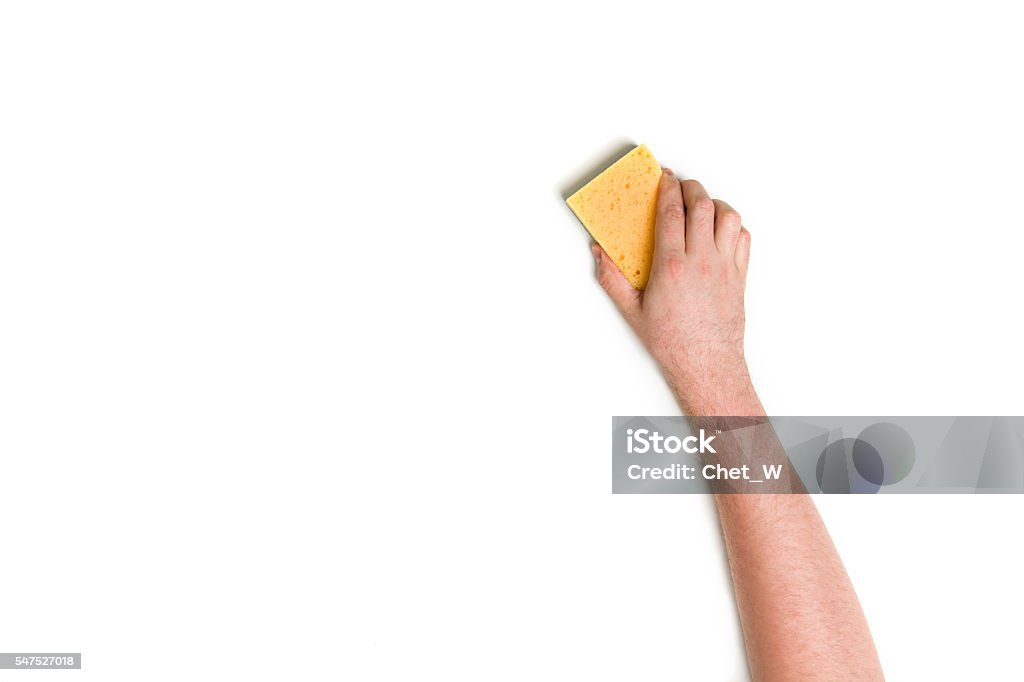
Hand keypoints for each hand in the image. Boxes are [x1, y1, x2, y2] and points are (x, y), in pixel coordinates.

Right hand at [593, 169, 755, 413]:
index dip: (667, 188)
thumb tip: (600, 255)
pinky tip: (721, 229)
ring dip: (716, 203)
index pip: (671, 212)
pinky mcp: (740, 276)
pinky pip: (743, 237)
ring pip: (728, 216)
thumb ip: (612, 279)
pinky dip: (734, 225)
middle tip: (682, 185)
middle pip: (702, 205)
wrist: (706, 363)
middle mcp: (701, 260)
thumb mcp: (632, 311)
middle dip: (691, 187)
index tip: (664, 178)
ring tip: (703, 205)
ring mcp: (725, 266)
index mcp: (672, 266)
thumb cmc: (672, 342)